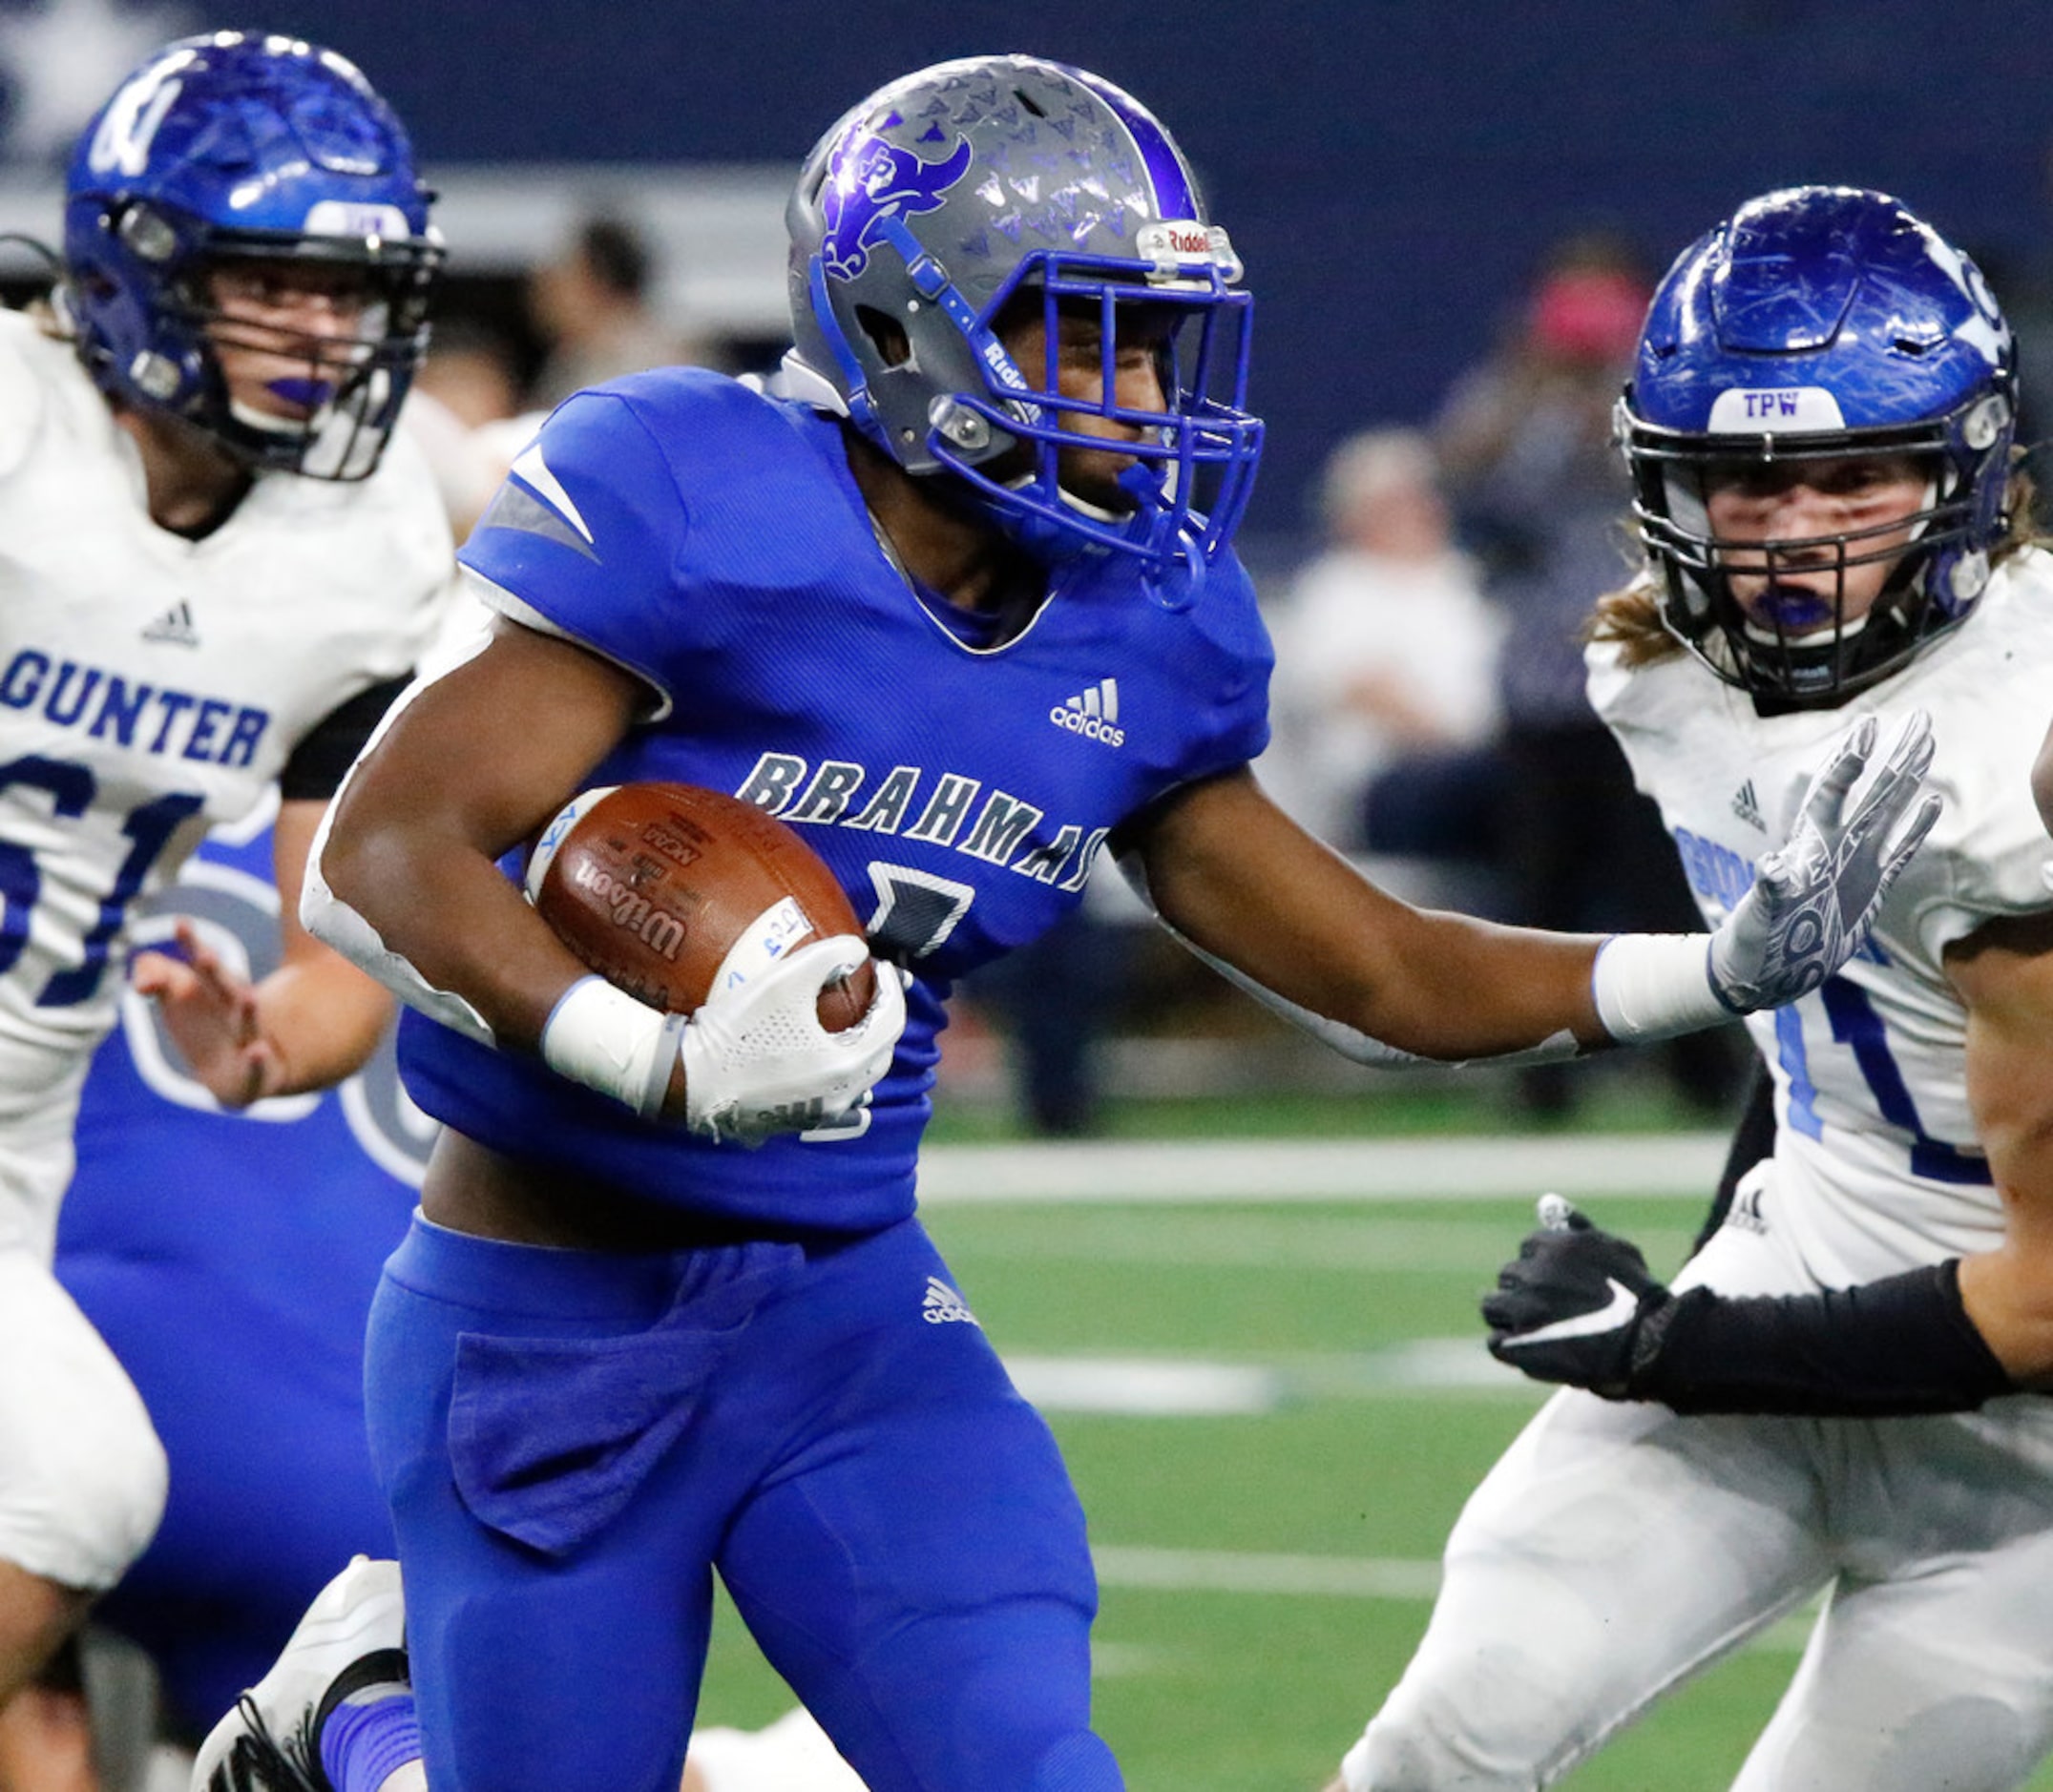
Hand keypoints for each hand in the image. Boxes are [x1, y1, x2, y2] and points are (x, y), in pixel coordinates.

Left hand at [129, 920, 281, 1107]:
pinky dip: (258, 1059)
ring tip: (250, 999)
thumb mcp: (178, 995)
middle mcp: (235, 1008)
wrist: (239, 1073)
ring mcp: (248, 1038)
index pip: (201, 962)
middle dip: (215, 973)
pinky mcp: (255, 1070)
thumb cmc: (205, 1025)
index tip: (180, 924)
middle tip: (205, 957)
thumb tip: (141, 983)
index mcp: (216, 987)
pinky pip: (257, 1065)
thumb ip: (153, 973)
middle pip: (225, 988)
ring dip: (249, 1012)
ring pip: (248, 1024)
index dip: (190, 945)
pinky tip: (257, 1051)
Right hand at [680, 935, 906, 1144]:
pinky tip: (820, 1058)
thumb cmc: (738, 1028)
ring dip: (862, 1051)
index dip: (892, 990)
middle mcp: (839, 1098)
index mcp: (845, 1065)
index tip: (880, 968)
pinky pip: (832, 1100)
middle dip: (881, 1021)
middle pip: (880, 1056)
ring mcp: (816, 1115)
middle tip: (868, 993)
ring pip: (858, 1083)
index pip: (891, 1024)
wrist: (687, 1080)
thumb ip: (829, 955)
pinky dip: (837, 1075)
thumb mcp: (785, 979)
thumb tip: (858, 950)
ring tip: (848, 1025)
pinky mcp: (792, 1123)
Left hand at [1482, 1195, 1670, 1395]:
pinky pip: (1496, 1342)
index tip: (1563, 1285)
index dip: (1544, 1267)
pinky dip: (1509, 1347)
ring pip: (1493, 1306)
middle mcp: (1532, 1274)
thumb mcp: (1615, 1249)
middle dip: (1526, 1290)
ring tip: (1535, 1330)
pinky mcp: (1517, 1344)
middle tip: (1553, 1310)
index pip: (1528, 1249)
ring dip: (1508, 1316)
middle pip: (1509, 1276)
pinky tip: (1532, 1351)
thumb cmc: (1638, 1296)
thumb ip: (1577, 1226)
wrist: (1649, 1346)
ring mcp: (1522, 1310)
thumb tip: (1546, 1201)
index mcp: (1552, 1247)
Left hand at [1708, 711, 1940, 1011]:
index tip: (1868, 727)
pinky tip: (1933, 803)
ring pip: (1889, 812)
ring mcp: (1855, 865)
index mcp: (1808, 847)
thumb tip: (1771, 866)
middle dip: (1894, 756)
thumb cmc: (1754, 941)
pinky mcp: (1871, 889)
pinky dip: (1916, 828)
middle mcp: (1835, 847)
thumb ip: (1769, 890)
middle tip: (1920, 719)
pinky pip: (1899, 851)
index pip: (1832, 792)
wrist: (1768, 971)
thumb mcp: (1759, 915)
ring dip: (1907, 780)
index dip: (1849, 761)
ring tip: (1927, 745)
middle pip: (1871, 791)